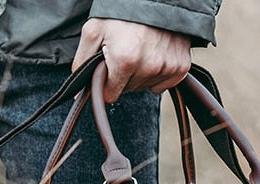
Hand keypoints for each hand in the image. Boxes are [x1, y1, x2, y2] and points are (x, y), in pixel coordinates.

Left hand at [72, 18, 191, 102]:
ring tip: (140, 49)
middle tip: (125, 51)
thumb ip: (82, 65)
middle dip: (123, 77)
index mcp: (125, 60)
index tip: (109, 66)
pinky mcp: (180, 66)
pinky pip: (163, 84)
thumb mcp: (93, 31)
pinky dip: (157, 73)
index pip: (110, 94)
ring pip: (145, 87)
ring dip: (140, 74)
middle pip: (128, 90)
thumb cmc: (120, 11)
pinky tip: (154, 54)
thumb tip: (79, 95)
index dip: (106, 82)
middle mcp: (148, 67)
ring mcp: (166, 67)